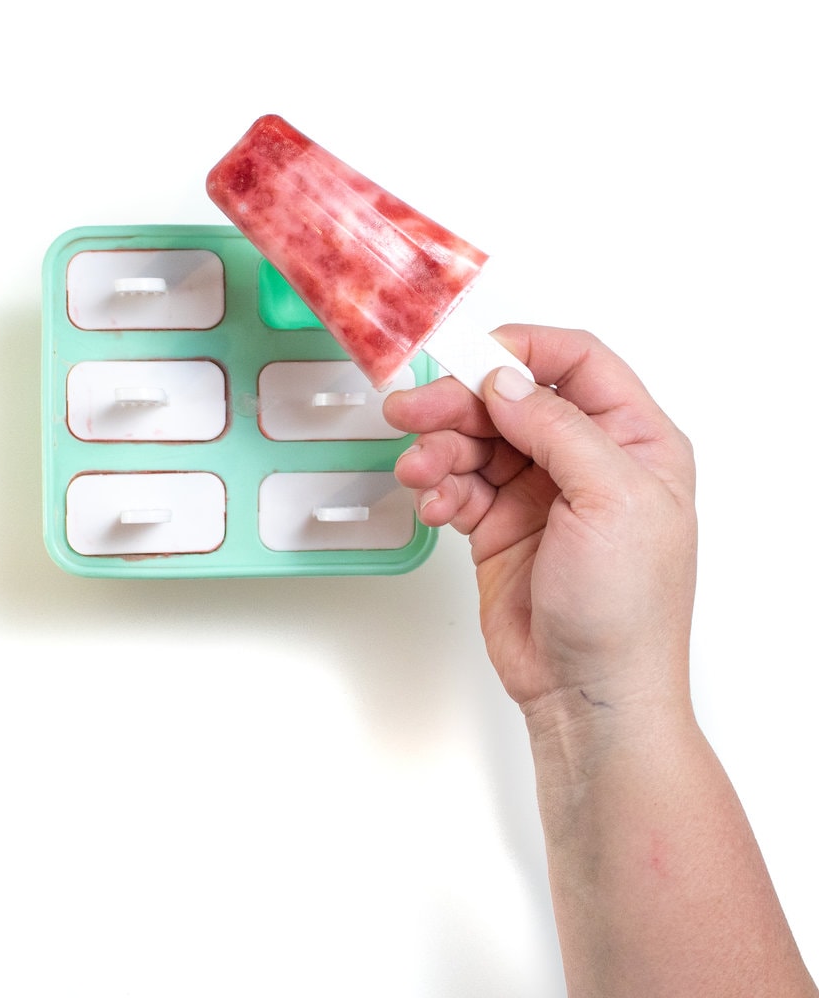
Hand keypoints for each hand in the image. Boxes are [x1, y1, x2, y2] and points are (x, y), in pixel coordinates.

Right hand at [384, 326, 696, 714]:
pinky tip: (434, 505)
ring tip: (419, 470)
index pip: (576, 363)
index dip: (522, 350)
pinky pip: (457, 484)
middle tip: (411, 410)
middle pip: (511, 399)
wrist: (587, 694)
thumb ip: (558, 428)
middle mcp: (584, 460)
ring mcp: (538, 493)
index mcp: (634, 441)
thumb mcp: (612, 501)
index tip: (468, 356)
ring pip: (476, 441)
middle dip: (458, 401)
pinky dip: (438, 488)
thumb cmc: (627, 611)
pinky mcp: (499, 525)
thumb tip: (506, 380)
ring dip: (439, 449)